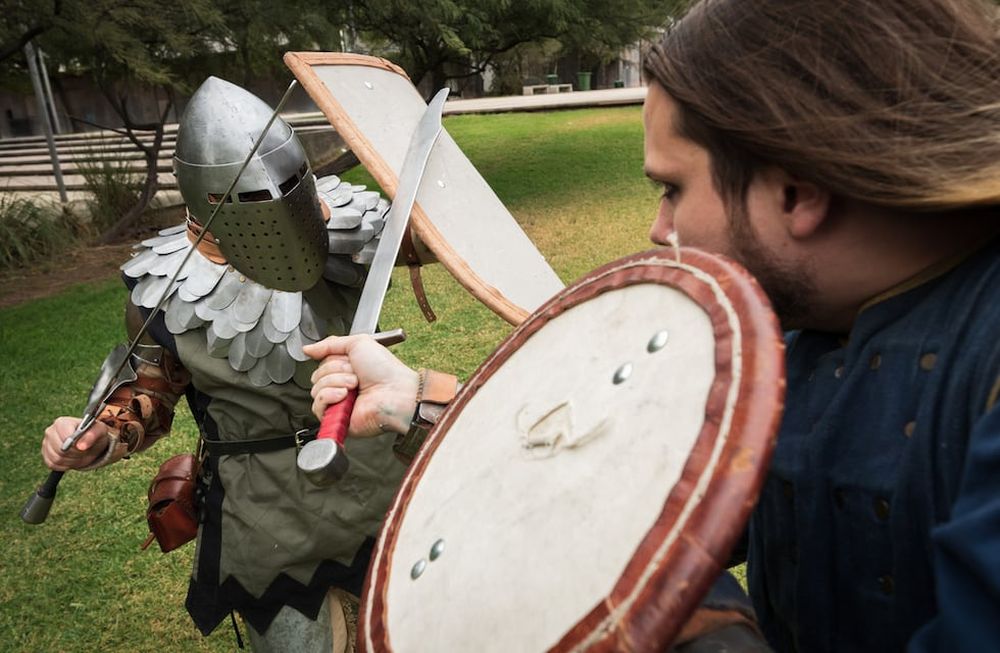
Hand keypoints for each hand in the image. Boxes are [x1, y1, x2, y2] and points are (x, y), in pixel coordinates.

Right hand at [41, 416, 109, 470]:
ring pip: (56, 459)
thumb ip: (92, 435)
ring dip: (72, 461)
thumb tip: (81, 446)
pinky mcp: (46, 455)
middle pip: (60, 450)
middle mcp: (50, 431)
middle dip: (76, 454)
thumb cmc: (95, 434)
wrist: (91, 443)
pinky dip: (65, 465)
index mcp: (62, 422)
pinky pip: (53, 465)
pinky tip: (72, 458)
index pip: (65, 437)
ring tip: (80, 455)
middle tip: (84, 451)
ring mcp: (46, 444)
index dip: (77, 445)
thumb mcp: (99, 431)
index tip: (84, 446)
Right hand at [304, 335, 419, 437]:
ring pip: (316, 390)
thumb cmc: (386, 370)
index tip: (349, 361)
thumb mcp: (358, 343)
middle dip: (335, 371)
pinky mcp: (337, 419)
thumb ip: (330, 344)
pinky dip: (329, 396)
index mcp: (346, 370)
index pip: (322, 364)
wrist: (396, 392)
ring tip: (354, 385)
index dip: (333, 360)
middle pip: (316, 376)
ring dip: (336, 382)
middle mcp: (341, 387)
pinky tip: (344, 396)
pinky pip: (317, 406)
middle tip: (355, 374)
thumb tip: (307, 349)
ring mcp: (339, 404)